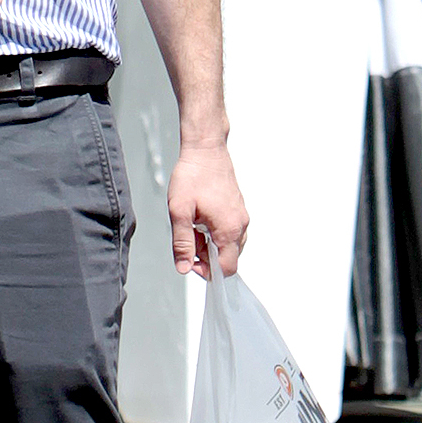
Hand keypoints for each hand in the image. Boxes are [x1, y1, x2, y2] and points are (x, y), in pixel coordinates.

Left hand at [168, 142, 247, 277]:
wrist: (205, 150)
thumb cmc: (193, 177)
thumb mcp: (179, 212)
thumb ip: (182, 243)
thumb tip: (183, 267)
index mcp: (229, 229)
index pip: (227, 268)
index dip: (207, 272)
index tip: (190, 261)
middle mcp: (240, 225)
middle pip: (229, 258)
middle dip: (207, 257)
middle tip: (188, 238)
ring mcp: (241, 217)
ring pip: (229, 245)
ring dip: (210, 244)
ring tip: (192, 226)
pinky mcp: (238, 209)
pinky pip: (230, 231)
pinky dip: (215, 233)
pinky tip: (200, 220)